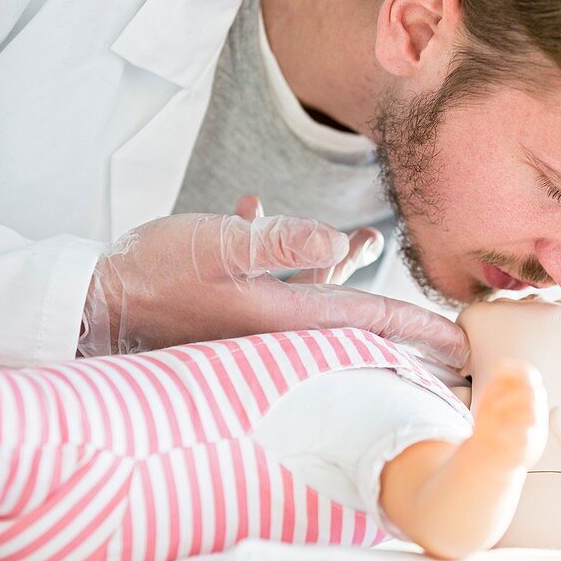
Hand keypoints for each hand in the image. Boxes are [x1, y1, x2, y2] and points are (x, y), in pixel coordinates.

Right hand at [77, 197, 468, 367]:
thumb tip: (340, 242)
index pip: (373, 322)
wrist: (96, 300)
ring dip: (346, 271)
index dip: (422, 330)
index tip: (465, 348)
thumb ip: (280, 242)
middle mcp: (280, 326)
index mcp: (288, 317)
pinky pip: (275, 281)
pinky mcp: (235, 308)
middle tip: (447, 336)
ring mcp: (258, 320)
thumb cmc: (156, 273)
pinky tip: (263, 212)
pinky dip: (284, 254)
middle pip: (358, 321)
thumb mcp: (219, 246)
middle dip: (402, 321)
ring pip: (319, 296)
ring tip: (371, 242)